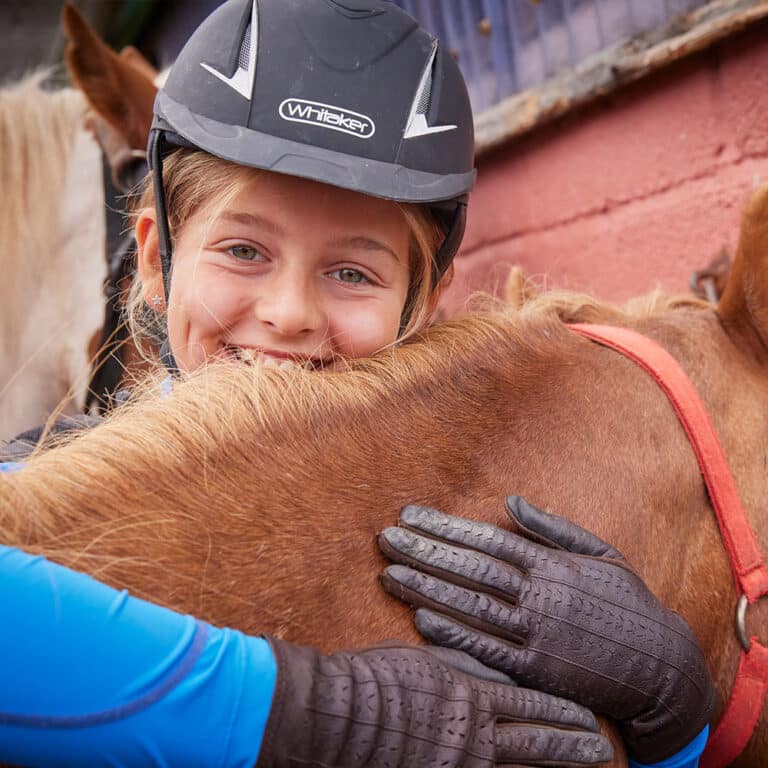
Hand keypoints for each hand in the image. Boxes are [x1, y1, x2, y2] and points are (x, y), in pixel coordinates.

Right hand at [258, 636, 612, 767]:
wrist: (342, 714)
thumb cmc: (381, 677)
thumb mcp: (427, 657)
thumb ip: (465, 660)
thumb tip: (497, 663)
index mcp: (473, 697)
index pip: (530, 705)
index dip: (562, 711)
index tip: (590, 714)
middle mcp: (476, 736)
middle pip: (536, 743)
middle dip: (572, 747)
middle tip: (603, 751)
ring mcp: (462, 765)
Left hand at [378, 497, 715, 763]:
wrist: (662, 669)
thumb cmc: (629, 605)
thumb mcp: (600, 553)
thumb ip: (551, 527)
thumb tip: (510, 501)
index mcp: (551, 564)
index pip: (486, 540)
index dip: (445, 527)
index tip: (411, 515)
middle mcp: (539, 595)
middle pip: (469, 569)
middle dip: (423, 551)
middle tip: (386, 538)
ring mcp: (536, 634)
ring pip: (469, 606)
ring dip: (425, 588)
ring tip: (389, 573)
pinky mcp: (535, 670)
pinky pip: (486, 649)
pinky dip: (453, 634)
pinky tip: (421, 618)